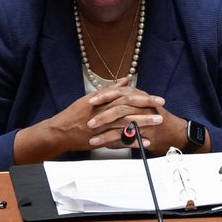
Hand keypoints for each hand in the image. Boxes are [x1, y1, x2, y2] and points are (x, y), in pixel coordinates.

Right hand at [12, 78, 159, 160]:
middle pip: (127, 107)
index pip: (126, 96)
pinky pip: (119, 140)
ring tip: (157, 123)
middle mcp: (102, 111)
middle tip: (161, 109)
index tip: (157, 98)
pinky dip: (133, 141)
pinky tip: (145, 142)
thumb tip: (127, 79)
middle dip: (146, 108)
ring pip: (125, 122)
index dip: (143, 96)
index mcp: (101, 100)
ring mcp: (101, 125)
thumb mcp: (91, 97)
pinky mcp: (100, 138)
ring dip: (143, 123)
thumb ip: (110, 89)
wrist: (60, 132)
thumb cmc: (75, 114)